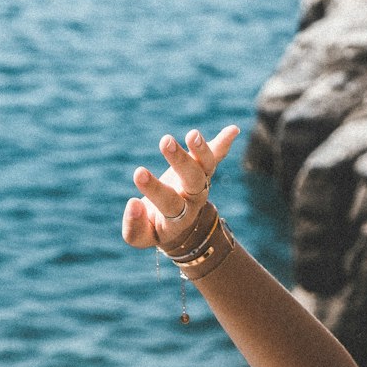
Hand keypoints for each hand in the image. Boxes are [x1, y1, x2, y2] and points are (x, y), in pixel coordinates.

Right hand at [123, 126, 239, 251]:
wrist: (179, 228)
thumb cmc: (154, 229)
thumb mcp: (142, 236)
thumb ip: (134, 226)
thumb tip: (133, 204)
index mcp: (177, 218)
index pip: (168, 203)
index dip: (154, 189)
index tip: (138, 173)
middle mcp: (193, 199)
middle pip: (193, 180)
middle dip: (180, 161)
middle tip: (164, 141)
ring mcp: (201, 183)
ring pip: (206, 166)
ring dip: (201, 149)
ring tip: (192, 134)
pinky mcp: (203, 168)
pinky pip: (217, 155)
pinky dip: (224, 143)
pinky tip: (233, 130)